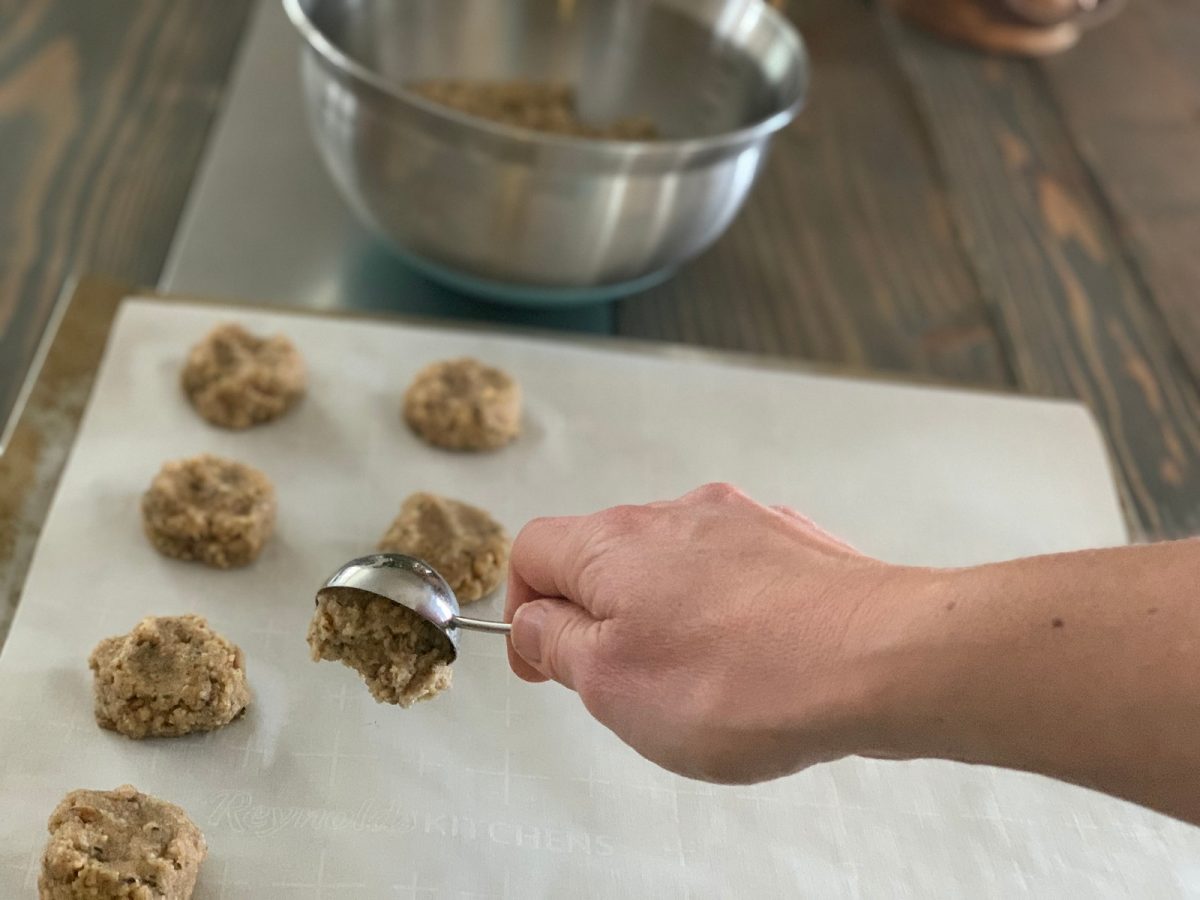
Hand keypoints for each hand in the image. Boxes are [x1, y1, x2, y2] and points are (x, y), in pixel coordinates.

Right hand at [504, 483, 913, 782]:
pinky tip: (754, 661)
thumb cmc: (743, 679)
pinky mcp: (794, 542)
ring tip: (700, 683)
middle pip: (606, 557)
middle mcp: (676, 514)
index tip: (542, 662)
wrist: (879, 658)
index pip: (533, 548)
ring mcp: (743, 522)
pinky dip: (725, 612)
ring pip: (673, 566)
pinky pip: (734, 574)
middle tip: (623, 687)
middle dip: (600, 619)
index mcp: (614, 542)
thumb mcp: (611, 685)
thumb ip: (557, 645)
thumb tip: (534, 622)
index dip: (524, 609)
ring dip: (665, 617)